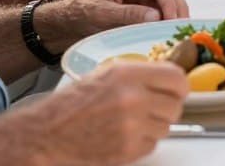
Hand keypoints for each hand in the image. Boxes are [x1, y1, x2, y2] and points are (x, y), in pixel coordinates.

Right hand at [30, 61, 187, 164]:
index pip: (177, 78)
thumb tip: (170, 80)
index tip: (176, 92)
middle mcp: (133, 97)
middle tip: (153, 110)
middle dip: (167, 108)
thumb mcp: (107, 75)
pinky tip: (123, 136)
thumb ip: (140, 75)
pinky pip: (152, 145)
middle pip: (176, 105)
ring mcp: (132, 125)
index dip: (179, 87)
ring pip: (166, 127)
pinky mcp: (127, 149)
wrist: (45, 134)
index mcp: (128, 74)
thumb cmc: (72, 104)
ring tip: (131, 123)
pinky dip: (142, 143)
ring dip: (154, 127)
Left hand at [40, 0, 188, 49]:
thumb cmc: (78, 13)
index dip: (170, 4)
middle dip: (178, 10)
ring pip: (169, 3)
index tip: (173, 22)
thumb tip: (155, 16)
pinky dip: (167, 22)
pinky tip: (167, 33)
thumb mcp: (101, 14)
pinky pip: (161, 14)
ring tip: (176, 33)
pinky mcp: (141, 10)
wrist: (65, 23)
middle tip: (180, 29)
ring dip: (175, 16)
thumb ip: (128, 14)